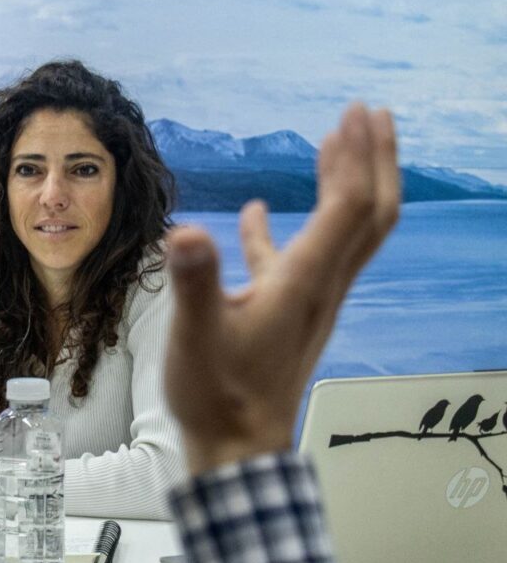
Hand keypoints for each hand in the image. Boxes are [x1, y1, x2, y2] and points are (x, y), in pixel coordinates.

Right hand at [164, 103, 399, 473]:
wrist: (237, 449)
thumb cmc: (218, 396)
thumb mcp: (196, 336)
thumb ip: (195, 283)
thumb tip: (186, 229)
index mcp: (304, 282)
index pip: (347, 208)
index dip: (354, 157)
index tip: (353, 114)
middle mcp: (321, 285)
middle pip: (369, 215)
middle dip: (375, 160)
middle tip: (373, 113)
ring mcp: (308, 298)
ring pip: (344, 232)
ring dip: (347, 183)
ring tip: (336, 143)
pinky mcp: (287, 311)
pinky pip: (299, 256)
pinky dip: (290, 226)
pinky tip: (260, 212)